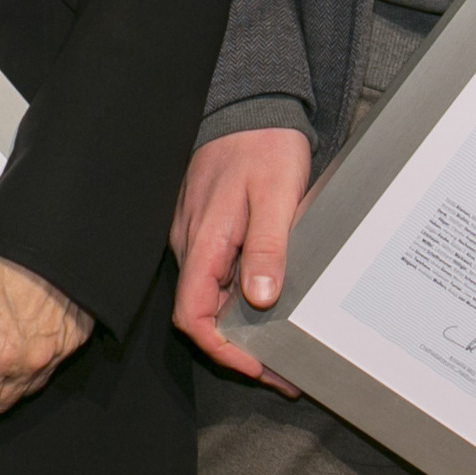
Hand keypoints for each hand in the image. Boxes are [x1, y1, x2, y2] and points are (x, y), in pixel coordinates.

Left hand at [0, 248, 91, 424]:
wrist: (48, 234)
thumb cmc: (1, 260)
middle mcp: (28, 364)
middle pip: (1, 404)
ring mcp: (55, 356)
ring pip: (26, 389)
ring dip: (9, 379)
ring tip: (0, 339)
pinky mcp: (74, 343)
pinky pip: (49, 368)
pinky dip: (35, 360)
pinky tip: (26, 333)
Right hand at [168, 127, 310, 394]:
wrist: (251, 106)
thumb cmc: (263, 147)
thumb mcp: (276, 196)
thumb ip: (267, 247)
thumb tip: (261, 297)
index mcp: (203, 242)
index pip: (193, 316)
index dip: (222, 350)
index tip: (258, 367)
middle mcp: (191, 244)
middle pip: (203, 314)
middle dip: (240, 348)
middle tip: (283, 368)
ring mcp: (196, 237)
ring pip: (210, 296)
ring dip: (241, 326)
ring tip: (284, 342)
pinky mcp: (207, 229)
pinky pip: (216, 274)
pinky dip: (240, 299)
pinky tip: (270, 302)